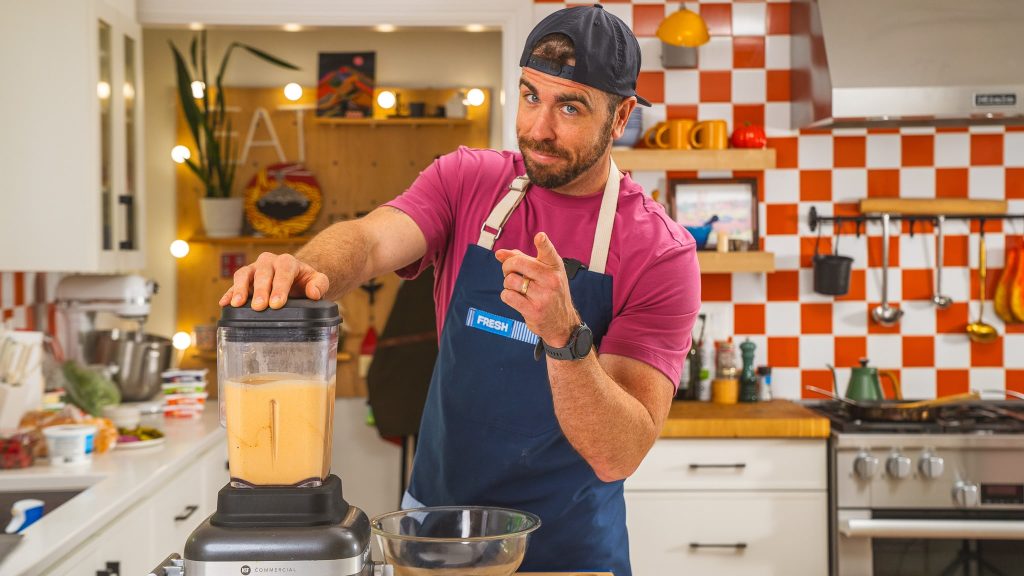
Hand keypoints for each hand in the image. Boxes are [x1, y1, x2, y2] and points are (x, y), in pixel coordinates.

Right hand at [218, 252, 329, 310]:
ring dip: (240, 289)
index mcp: (287, 261)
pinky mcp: (244, 279)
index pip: (283, 272)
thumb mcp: (318, 281)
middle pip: (263, 273)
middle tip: (260, 307)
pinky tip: (224, 303)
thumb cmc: (306, 281)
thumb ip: (320, 285)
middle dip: (261, 290)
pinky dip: (229, 293)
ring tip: (238, 304)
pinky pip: (234, 284)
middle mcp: (268, 262)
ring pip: (244, 274)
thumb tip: (313, 293)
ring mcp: (254, 269)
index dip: (280, 288)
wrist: (295, 279)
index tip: (277, 304)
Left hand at [495, 232, 578, 347]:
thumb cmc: (550, 293)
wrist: (561, 322)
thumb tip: (499, 254)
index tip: (540, 237)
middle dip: (507, 266)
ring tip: (517, 288)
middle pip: (517, 263)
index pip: (548, 252)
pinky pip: (507, 296)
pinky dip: (507, 296)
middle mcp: (551, 279)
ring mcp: (543, 295)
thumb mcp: (544, 273)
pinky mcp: (533, 310)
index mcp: (554, 267)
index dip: (543, 243)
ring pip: (510, 280)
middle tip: (510, 272)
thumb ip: (523, 260)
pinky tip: (516, 298)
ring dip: (507, 284)